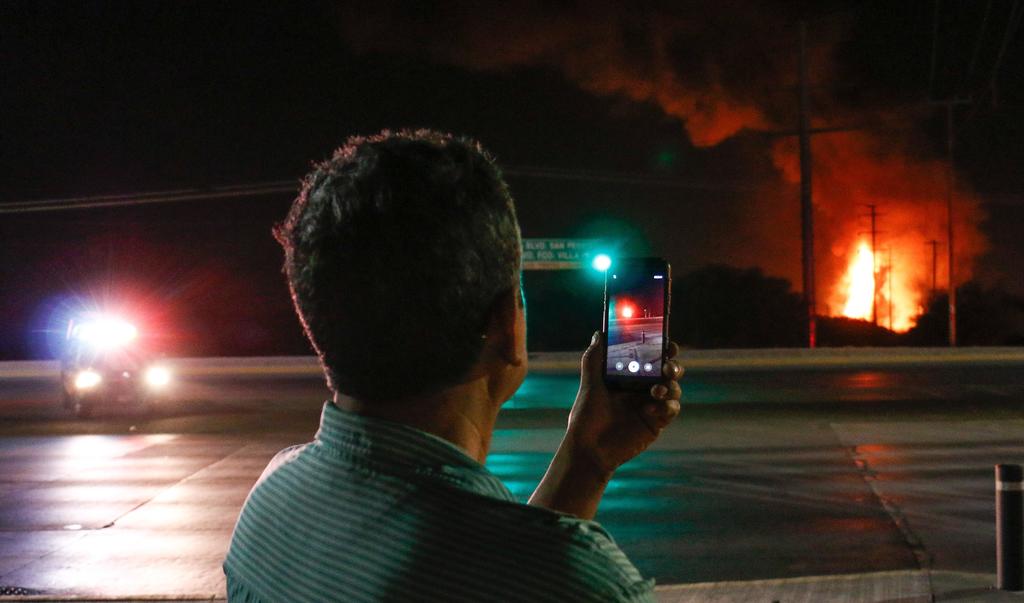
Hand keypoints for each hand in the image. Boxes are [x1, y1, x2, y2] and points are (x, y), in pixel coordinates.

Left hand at [564, 331, 682, 479]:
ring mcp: (651, 405)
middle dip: (672, 365)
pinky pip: (671, 409)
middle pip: (667, 371)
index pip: (649, 357)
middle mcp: (642, 388)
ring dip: (669, 385)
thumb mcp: (590, 385)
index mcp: (628, 376)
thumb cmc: (586, 417)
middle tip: (667, 365)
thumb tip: (599, 333)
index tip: (666, 341)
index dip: (661, 348)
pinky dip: (667, 405)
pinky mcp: (656, 422)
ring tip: (655, 390)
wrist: (590, 450)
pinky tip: (651, 408)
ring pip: (673, 388)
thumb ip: (594, 360)